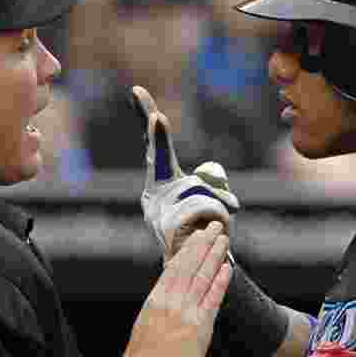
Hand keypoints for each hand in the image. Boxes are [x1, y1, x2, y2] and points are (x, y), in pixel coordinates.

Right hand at [121, 222, 232, 356]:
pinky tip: (227, 268)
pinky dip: (220, 281)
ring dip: (215, 256)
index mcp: (156, 299)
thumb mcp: (145, 324)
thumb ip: (160, 307)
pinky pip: (213, 298)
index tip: (197, 235)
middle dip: (204, 244)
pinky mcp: (200, 327)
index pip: (175, 266)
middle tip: (215, 227)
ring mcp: (186, 312)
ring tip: (224, 240)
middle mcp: (171, 301)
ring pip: (203, 276)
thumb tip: (168, 295)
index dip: (189, 249)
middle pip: (191, 265)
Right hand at [131, 85, 239, 258]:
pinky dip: (217, 215)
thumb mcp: (210, 194)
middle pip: (160, 159)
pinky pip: (203, 209)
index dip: (146, 118)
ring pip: (196, 189)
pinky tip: (213, 227)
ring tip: (216, 218)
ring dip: (216, 201)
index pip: (154, 146)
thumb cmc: (204, 226)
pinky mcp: (169, 228)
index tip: (137, 91)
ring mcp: (158, 211)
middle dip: (159, 139)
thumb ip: (208, 180)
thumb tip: (210, 176)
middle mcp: (154, 194)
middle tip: (157, 116)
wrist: (200, 265)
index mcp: (161, 182)